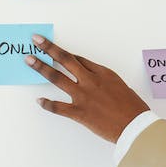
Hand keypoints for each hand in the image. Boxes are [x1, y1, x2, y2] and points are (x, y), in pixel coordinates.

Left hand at [28, 35, 149, 142]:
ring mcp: (83, 96)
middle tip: (36, 41)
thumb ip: (104, 81)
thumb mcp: (120, 86)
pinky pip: (58, 107)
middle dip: (49, 49)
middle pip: (66, 60)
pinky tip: (39, 101)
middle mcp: (91, 81)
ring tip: (29, 60)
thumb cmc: (132, 108)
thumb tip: (92, 80)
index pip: (79, 59)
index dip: (65, 54)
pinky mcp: (79, 112)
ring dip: (41, 68)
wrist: (135, 125)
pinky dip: (47, 104)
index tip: (56, 51)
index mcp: (103, 73)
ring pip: (57, 78)